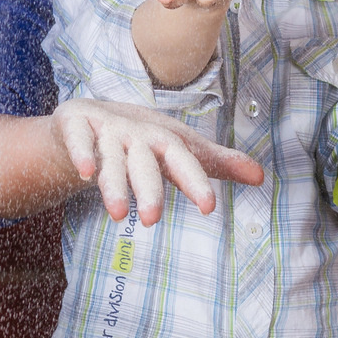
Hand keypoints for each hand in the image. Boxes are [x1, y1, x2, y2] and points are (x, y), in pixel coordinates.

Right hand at [49, 98, 266, 224]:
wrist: (90, 117)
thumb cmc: (142, 141)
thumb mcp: (177, 152)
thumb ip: (215, 165)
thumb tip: (262, 177)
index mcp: (163, 139)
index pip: (183, 159)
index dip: (195, 180)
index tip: (208, 207)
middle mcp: (136, 132)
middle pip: (145, 161)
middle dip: (149, 188)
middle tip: (153, 220)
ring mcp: (104, 127)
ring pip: (111, 157)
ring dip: (114, 183)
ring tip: (119, 215)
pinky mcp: (75, 123)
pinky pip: (78, 139)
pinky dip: (82, 154)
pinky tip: (86, 174)